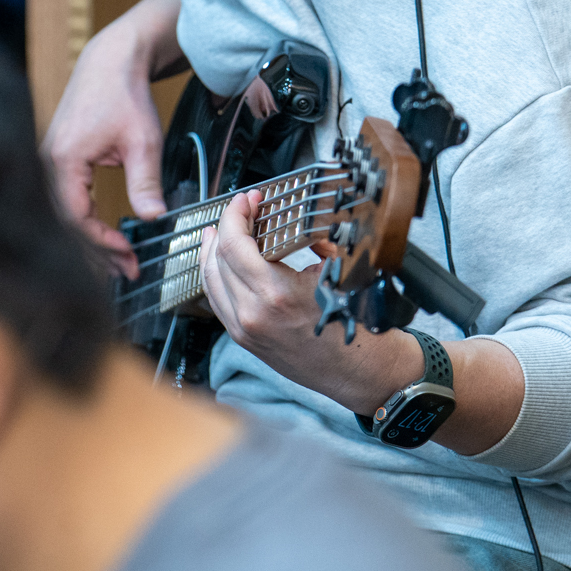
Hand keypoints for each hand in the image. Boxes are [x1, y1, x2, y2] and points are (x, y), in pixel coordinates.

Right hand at [41, 0, 180, 276]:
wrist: (110, 61)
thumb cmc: (124, 94)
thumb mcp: (143, 140)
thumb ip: (146, 181)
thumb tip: (154, 219)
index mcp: (64, 160)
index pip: (75, 217)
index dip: (100, 242)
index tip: (128, 254)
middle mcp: (47, 162)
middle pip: (64, 222)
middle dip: (95, 250)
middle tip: (126, 270)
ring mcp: (48, 161)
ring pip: (64, 214)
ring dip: (90, 239)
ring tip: (119, 260)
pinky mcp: (55, 160)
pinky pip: (65, 200)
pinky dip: (85, 221)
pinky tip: (105, 236)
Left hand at [201, 190, 489, 427]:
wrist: (358, 371)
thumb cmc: (353, 327)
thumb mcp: (336, 274)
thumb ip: (313, 245)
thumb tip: (299, 224)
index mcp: (275, 294)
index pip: (235, 245)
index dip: (236, 215)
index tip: (247, 199)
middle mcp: (253, 314)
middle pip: (219, 259)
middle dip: (226, 226)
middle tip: (240, 210)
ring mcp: (244, 330)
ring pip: (211, 281)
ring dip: (212, 251)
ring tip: (217, 232)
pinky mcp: (244, 340)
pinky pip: (218, 302)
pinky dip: (215, 278)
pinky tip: (220, 264)